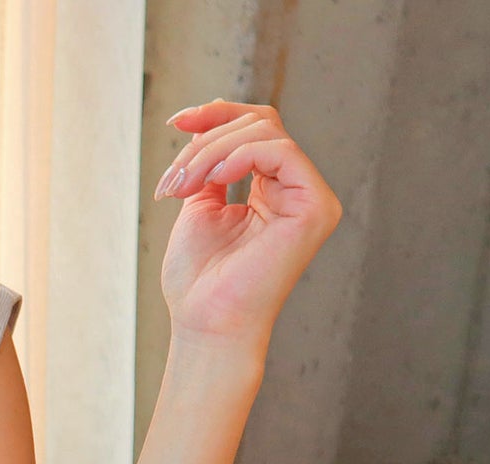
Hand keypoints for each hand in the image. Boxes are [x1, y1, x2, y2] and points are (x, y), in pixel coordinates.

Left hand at [153, 100, 342, 344]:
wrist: (206, 323)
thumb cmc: (199, 281)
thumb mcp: (198, 207)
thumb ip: (210, 167)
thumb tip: (205, 118)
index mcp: (274, 190)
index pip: (256, 128)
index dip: (216, 114)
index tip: (176, 121)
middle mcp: (298, 190)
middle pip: (259, 123)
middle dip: (205, 141)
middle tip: (173, 180)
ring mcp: (311, 198)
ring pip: (264, 132)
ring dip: (211, 152)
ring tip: (183, 186)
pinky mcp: (316, 207)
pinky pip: (280, 151)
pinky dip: (237, 156)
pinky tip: (212, 182)